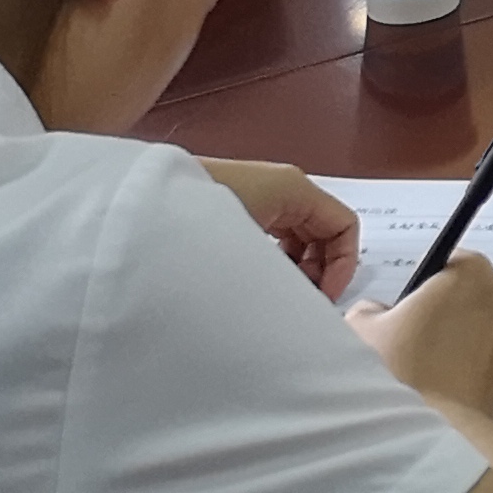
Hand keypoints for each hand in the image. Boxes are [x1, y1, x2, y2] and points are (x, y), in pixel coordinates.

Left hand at [200, 158, 359, 296]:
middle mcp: (286, 190)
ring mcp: (264, 198)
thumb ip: (288, 270)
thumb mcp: (256, 245)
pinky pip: (279, 236)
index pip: (345, 226)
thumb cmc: (208, 219)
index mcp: (297, 189)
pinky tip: (262, 281)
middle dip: (322, 270)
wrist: (147, 206)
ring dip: (301, 268)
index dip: (343, 265)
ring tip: (281, 296)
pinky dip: (281, 260)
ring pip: (302, 237)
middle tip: (302, 303)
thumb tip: (304, 300)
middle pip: (326, 232)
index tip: (323, 299)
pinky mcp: (242, 210)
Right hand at [348, 250, 492, 419]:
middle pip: (471, 298)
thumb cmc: (400, 372)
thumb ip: (371, 309)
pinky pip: (491, 368)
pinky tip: (443, 393)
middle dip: (447, 317)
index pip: (449, 265)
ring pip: (484, 334)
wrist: (429, 431)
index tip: (410, 311)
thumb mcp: (363, 328)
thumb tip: (377, 314)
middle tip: (414, 345)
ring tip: (426, 374)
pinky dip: (472, 375)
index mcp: (471, 273)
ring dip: (462, 346)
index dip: (425, 288)